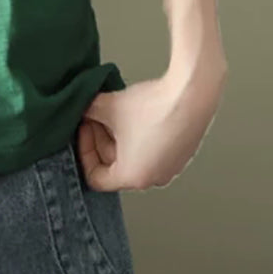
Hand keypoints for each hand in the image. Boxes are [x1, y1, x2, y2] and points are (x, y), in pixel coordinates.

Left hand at [75, 64, 227, 191]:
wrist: (191, 95)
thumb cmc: (152, 107)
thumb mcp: (107, 107)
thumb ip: (87, 112)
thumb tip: (81, 110)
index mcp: (133, 177)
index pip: (96, 178)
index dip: (84, 151)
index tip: (86, 128)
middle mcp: (154, 178)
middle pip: (114, 166)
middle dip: (101, 139)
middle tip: (96, 115)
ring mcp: (170, 167)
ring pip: (133, 156)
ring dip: (119, 136)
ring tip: (115, 110)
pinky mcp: (182, 153)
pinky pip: (152, 149)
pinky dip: (138, 134)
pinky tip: (135, 112)